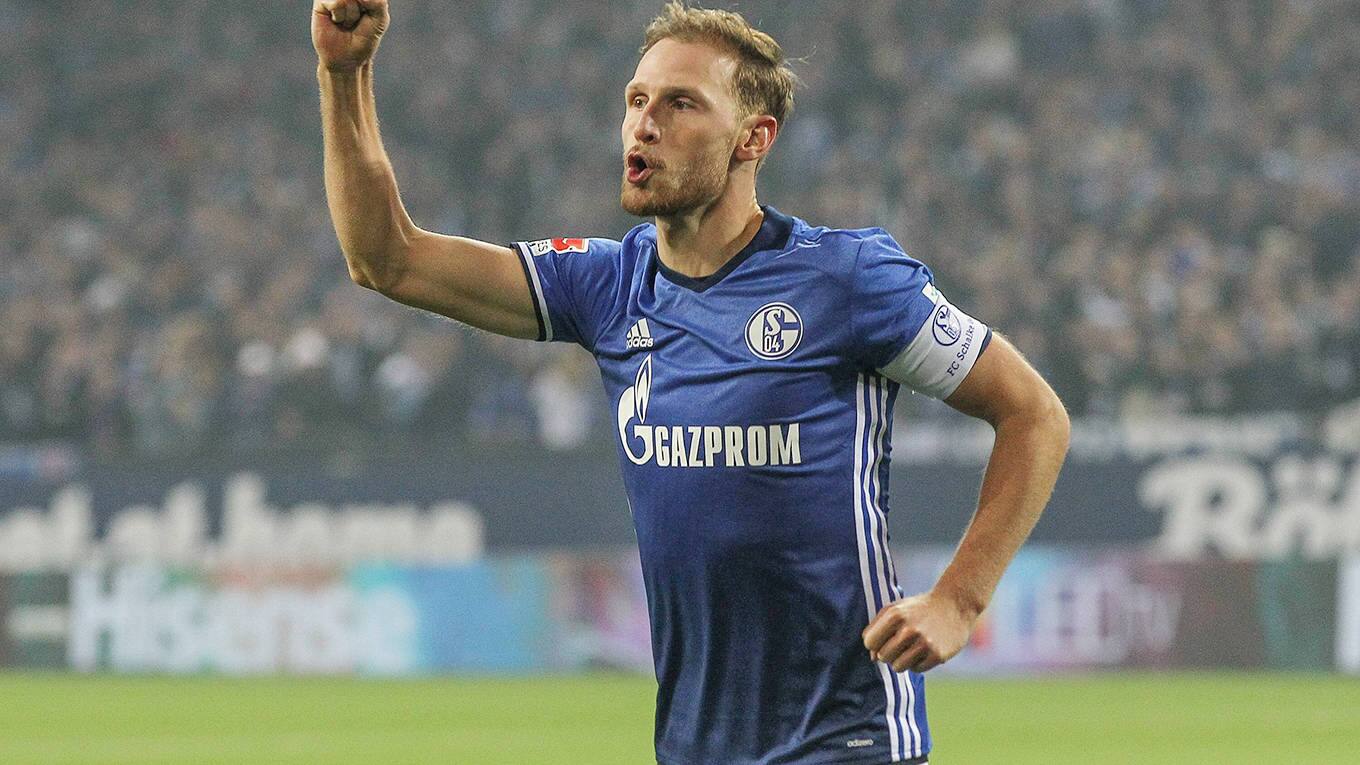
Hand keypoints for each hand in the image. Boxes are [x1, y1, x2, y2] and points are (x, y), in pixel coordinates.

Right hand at [312, 0, 389, 71]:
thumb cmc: (365, 37)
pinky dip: (340, 15)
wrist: (347, 56)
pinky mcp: (321, 1)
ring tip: (347, 22)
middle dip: (362, 8)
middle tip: (357, 19)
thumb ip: (378, 3)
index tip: (369, 14)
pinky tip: (337, 21)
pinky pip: (336, 3)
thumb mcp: (380, 20)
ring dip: (351, 14)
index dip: (370, 4)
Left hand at [861, 589, 978, 672]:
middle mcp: (909, 629)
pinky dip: (918, 663)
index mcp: (894, 615)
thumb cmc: (919, 608)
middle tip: (901, 642)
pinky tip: (925, 649)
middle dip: (889, 652)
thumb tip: (872, 657)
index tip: (884, 638)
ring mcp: (924, 643)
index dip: (875, 643)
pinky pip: (916, 669)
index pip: (869, 642)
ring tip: (912, 647)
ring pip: (898, 667)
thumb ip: (876, 629)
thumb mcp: (895, 609)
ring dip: (902, 660)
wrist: (955, 604)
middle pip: (883, 657)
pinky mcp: (937, 655)